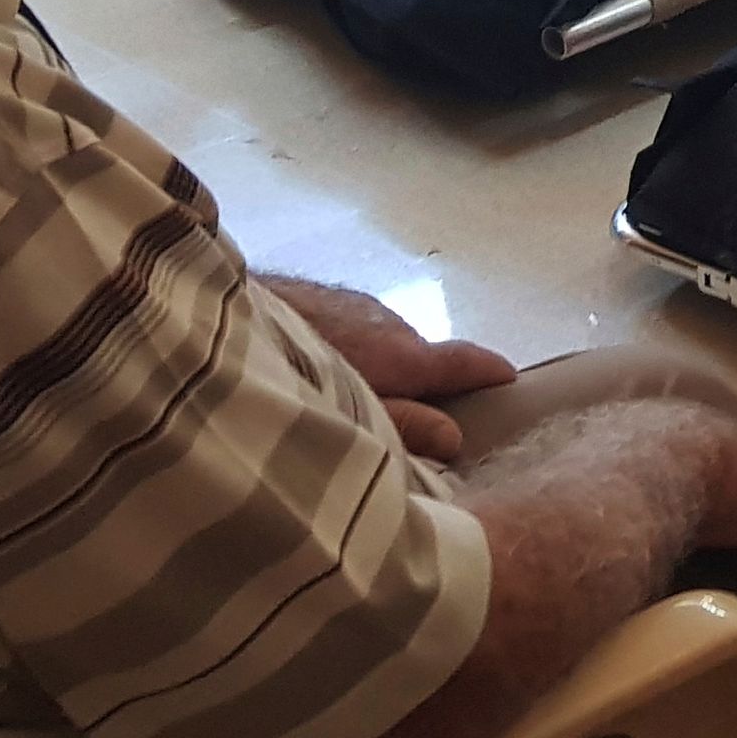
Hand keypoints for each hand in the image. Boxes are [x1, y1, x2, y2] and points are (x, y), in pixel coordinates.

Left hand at [280, 283, 521, 461]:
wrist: (223, 309)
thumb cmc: (292, 371)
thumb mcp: (349, 414)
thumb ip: (401, 426)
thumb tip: (455, 439)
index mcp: (406, 355)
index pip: (467, 361)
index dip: (492, 373)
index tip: (513, 384)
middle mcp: (390, 322)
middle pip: (421, 359)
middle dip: (423, 387)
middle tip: (412, 424)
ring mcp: (354, 305)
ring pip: (382, 343)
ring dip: (379, 369)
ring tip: (352, 403)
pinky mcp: (321, 299)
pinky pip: (351, 331)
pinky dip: (350, 353)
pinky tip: (315, 376)